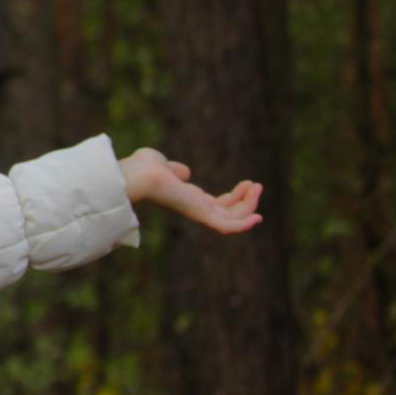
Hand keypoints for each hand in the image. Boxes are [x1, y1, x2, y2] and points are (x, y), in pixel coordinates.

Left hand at [119, 148, 262, 234]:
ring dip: (249, 206)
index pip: (218, 205)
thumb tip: (184, 173)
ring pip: (232, 220)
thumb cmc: (144, 168)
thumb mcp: (164, 166)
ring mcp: (198, 214)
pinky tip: (257, 217)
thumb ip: (176, 171)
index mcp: (188, 199)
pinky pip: (226, 228)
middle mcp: (194, 209)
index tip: (248, 184)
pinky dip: (243, 225)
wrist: (138, 174)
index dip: (235, 197)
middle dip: (246, 201)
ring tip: (257, 187)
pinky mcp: (200, 216)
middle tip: (256, 184)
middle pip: (228, 213)